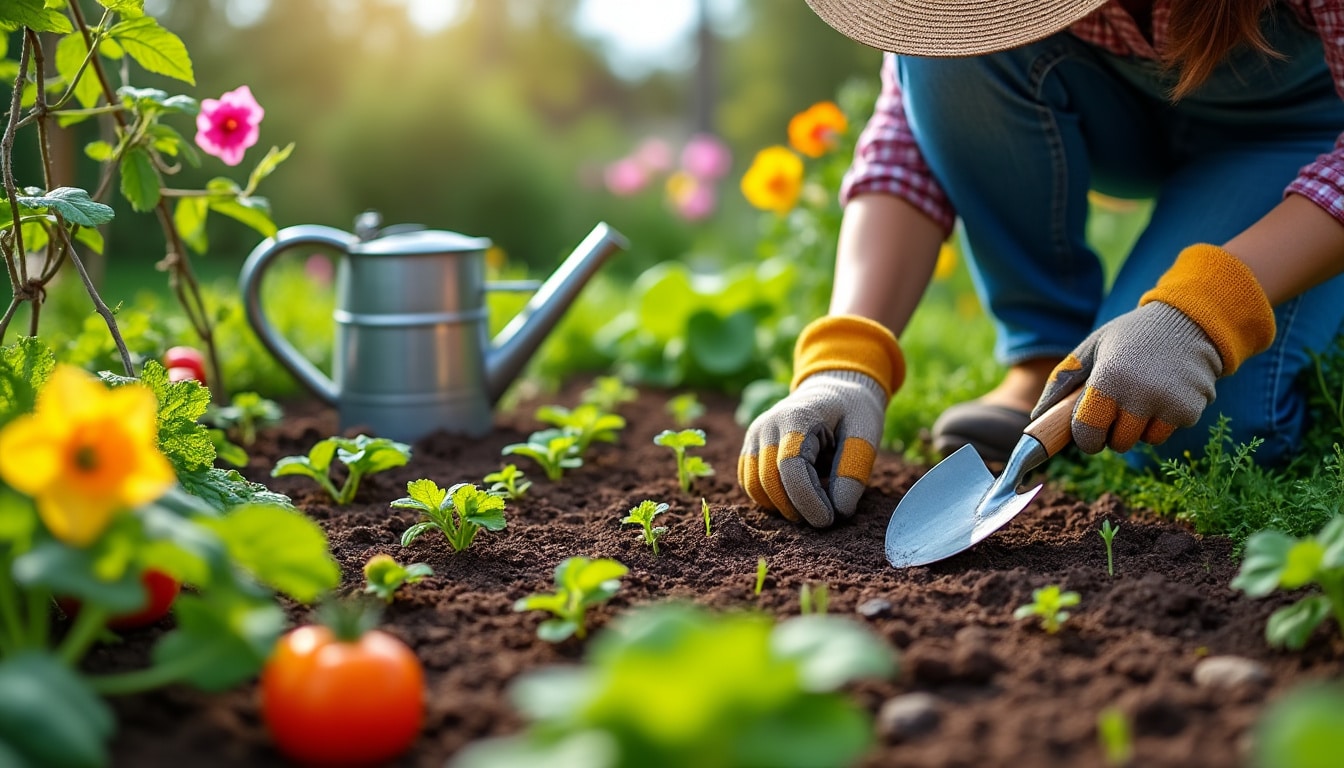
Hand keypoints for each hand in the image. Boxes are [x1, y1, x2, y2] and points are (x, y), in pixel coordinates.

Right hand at [738, 315, 903, 526]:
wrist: (833, 390)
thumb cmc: (853, 413)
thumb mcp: (865, 435)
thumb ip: (853, 472)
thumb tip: (839, 512)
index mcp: (797, 417)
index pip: (791, 468)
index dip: (808, 501)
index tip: (829, 520)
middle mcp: (768, 424)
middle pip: (770, 481)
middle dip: (797, 509)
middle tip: (825, 518)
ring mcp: (755, 436)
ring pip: (755, 487)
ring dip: (782, 507)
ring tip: (812, 505)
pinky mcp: (750, 447)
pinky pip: (750, 484)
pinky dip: (771, 500)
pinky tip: (796, 498)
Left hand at [1032, 244, 1275, 453]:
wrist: (1190, 321)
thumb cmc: (1131, 336)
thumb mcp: (1091, 348)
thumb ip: (1062, 382)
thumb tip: (1037, 417)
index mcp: (1109, 377)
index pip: (1087, 433)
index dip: (1085, 436)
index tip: (1088, 430)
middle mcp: (1140, 393)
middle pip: (1117, 443)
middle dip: (1112, 431)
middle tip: (1118, 405)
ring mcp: (1170, 403)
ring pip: (1144, 441)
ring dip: (1140, 428)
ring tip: (1143, 394)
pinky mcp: (1192, 409)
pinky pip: (1167, 433)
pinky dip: (1163, 421)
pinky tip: (1165, 392)